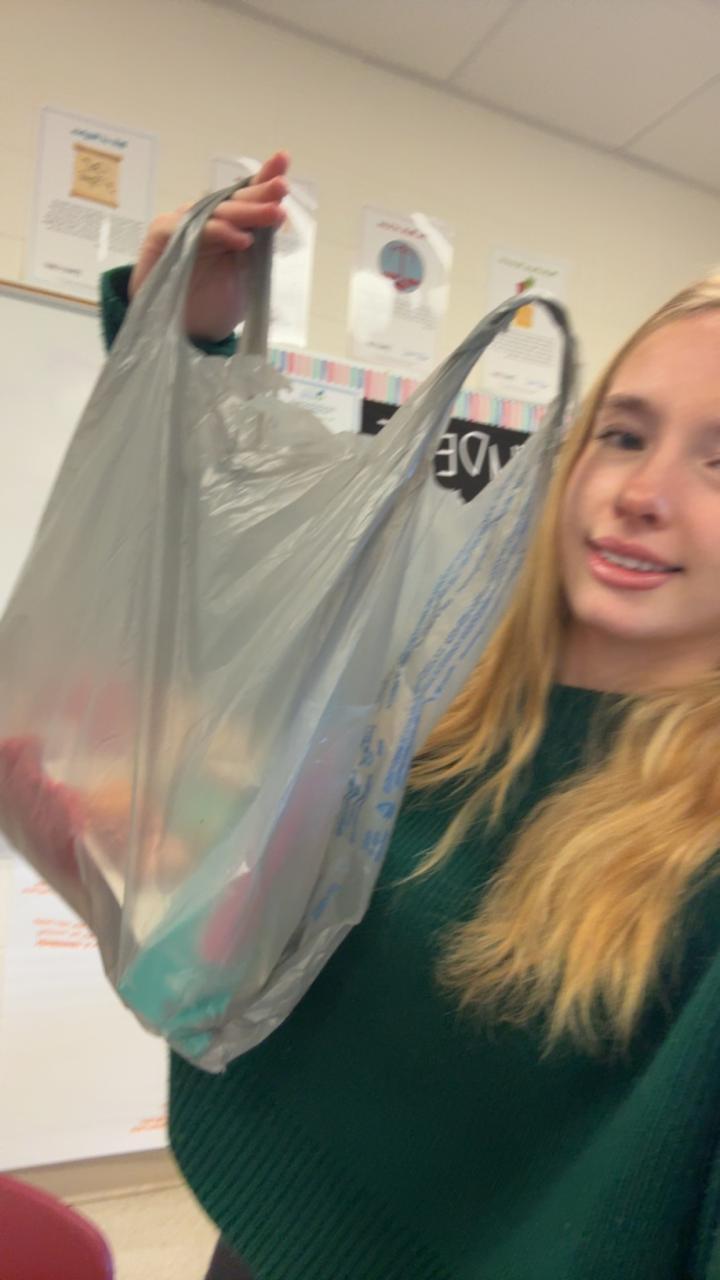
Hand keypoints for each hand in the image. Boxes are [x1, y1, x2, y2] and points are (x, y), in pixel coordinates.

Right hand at [129, 151, 289, 341]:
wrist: (187, 331)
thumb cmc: (216, 303)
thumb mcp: (248, 275)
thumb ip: (261, 246)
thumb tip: (279, 214)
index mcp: (231, 225)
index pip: (248, 197)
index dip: (264, 178)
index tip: (283, 159)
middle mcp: (208, 219)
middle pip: (236, 200)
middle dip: (261, 193)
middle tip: (282, 188)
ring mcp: (185, 224)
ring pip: (217, 211)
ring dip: (246, 211)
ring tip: (273, 213)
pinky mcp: (163, 234)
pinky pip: (191, 227)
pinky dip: (217, 232)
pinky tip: (241, 239)